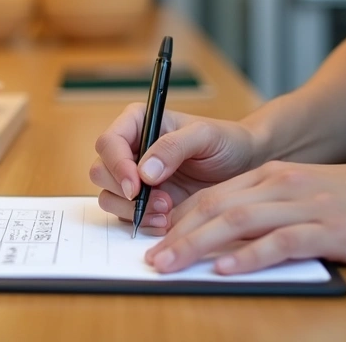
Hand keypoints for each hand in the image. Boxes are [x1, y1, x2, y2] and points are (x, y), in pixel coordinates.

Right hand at [90, 104, 261, 230]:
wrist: (244, 167)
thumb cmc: (225, 142)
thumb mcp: (205, 136)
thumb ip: (174, 147)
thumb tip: (144, 171)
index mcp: (138, 123)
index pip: (109, 142)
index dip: (116, 165)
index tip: (135, 186)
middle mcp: (130, 149)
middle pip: (101, 171)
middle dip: (126, 192)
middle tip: (161, 201)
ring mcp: (134, 177)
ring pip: (108, 196)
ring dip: (133, 210)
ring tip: (167, 212)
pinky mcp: (142, 201)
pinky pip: (126, 216)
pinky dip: (142, 222)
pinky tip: (167, 221)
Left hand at [144, 159, 345, 274]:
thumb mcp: (311, 194)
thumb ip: (275, 208)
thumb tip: (233, 238)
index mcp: (275, 176)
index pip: (214, 195)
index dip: (180, 218)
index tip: (155, 239)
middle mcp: (284, 185)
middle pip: (217, 208)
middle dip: (178, 234)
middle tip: (149, 258)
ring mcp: (306, 205)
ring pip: (238, 222)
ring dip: (198, 245)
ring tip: (170, 264)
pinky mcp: (329, 228)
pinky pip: (280, 242)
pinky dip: (248, 255)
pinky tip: (225, 268)